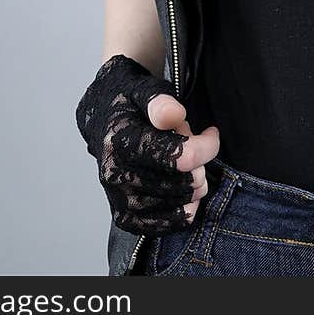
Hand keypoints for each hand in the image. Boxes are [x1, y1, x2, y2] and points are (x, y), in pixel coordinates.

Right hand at [75, 53, 219, 234]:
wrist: (102, 119)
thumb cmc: (128, 102)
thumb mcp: (143, 89)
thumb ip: (160, 101)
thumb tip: (174, 115)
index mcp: (119, 142)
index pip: (179, 158)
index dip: (206, 147)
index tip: (211, 133)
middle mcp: (115, 175)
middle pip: (184, 183)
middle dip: (199, 162)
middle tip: (190, 144)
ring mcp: (119, 200)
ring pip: (182, 204)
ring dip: (193, 183)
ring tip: (181, 161)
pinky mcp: (125, 217)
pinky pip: (169, 225)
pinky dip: (185, 209)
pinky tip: (184, 188)